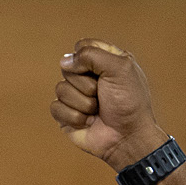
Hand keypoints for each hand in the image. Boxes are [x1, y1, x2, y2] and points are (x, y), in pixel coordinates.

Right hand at [51, 41, 168, 170]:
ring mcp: (75, 95)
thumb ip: (92, 55)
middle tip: (102, 95)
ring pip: (61, 88)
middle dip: (87, 85)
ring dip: (83, 103)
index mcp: (104, 61)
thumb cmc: (129, 103)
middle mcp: (88, 76)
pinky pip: (56, 107)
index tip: (103, 71)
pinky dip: (74, 117)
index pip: (81, 47)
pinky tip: (88, 122)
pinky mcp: (65, 114)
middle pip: (68, 67)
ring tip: (98, 110)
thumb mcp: (120, 69)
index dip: (86, 58)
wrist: (127, 138)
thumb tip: (65, 61)